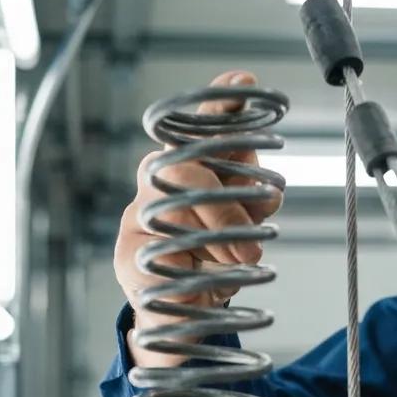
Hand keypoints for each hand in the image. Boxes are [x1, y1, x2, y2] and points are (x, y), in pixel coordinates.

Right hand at [114, 70, 283, 368]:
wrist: (181, 313)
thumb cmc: (211, 259)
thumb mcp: (241, 223)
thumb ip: (253, 198)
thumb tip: (270, 195)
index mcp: (189, 164)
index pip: (201, 123)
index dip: (221, 102)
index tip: (244, 83)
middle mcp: (158, 179)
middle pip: (189, 166)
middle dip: (227, 207)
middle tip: (251, 247)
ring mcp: (137, 214)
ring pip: (179, 207)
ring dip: (218, 239)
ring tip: (239, 261)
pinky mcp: (126, 255)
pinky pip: (166, 252)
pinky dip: (196, 269)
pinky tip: (208, 277)